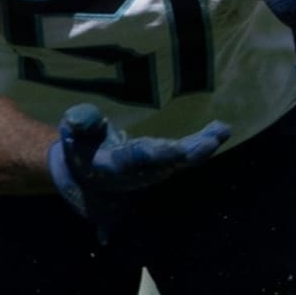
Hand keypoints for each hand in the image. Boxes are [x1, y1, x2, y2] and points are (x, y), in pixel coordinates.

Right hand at [47, 103, 229, 241]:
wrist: (86, 174)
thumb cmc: (79, 148)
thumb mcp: (72, 135)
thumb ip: (78, 125)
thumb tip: (75, 120)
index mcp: (115, 165)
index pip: (140, 159)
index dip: (160, 154)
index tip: (180, 149)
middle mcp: (140, 172)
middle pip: (169, 163)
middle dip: (191, 153)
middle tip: (212, 141)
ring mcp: (155, 169)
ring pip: (183, 160)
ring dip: (204, 146)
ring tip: (223, 130)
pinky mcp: (164, 162)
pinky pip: (187, 154)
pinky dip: (204, 142)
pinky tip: (221, 129)